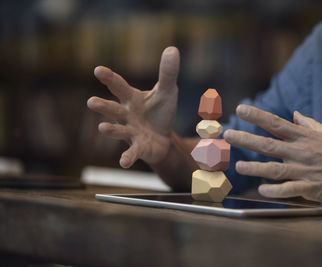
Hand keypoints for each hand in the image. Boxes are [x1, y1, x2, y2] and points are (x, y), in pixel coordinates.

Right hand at [87, 47, 179, 167]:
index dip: (109, 78)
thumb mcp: (167, 91)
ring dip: (111, 130)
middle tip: (91, 102)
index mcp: (132, 99)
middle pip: (113, 109)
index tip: (98, 70)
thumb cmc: (160, 112)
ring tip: (103, 127)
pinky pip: (132, 152)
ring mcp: (130, 132)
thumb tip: (173, 48)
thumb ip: (168, 73)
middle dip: (103, 106)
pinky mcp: (138, 147)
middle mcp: (126, 115)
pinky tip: (123, 162)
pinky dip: (127, 157)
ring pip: (119, 131)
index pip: (119, 86)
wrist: (162, 138)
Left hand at [224, 104, 321, 201]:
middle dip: (246, 139)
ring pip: (275, 169)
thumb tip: (294, 114)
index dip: (257, 116)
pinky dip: (275, 190)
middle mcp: (302, 152)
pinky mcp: (312, 188)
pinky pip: (290, 189)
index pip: (276, 123)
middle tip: (228, 135)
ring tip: (238, 166)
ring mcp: (306, 171)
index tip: (241, 109)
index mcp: (304, 137)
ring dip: (255, 168)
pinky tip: (262, 190)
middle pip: (269, 145)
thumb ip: (308, 124)